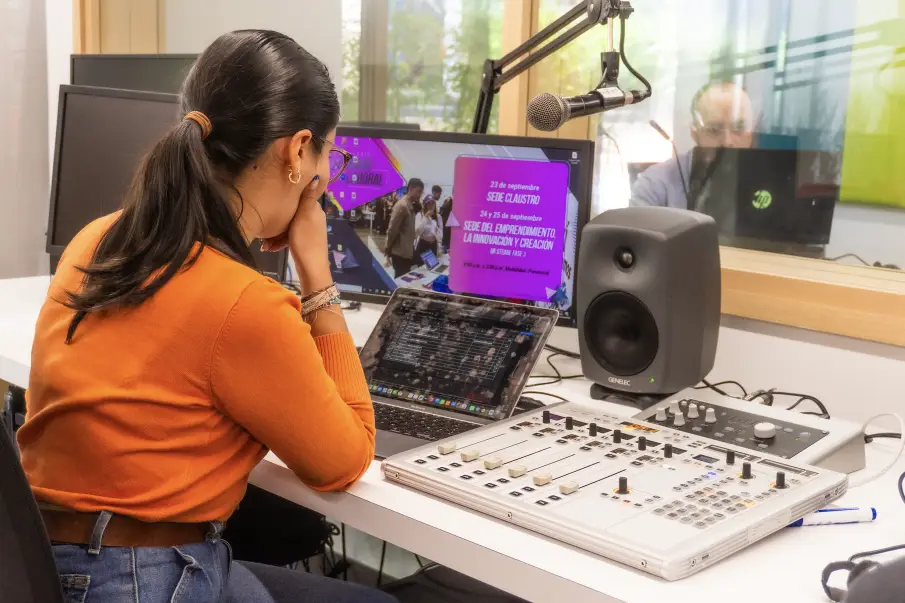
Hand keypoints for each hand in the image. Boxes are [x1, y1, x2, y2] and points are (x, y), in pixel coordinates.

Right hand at [261, 175, 331, 292]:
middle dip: (277, 219)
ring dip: (276, 233)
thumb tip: (317, 176)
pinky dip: (280, 241)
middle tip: (265, 228)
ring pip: (288, 225)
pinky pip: (289, 236)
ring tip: (265, 243)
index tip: (271, 197)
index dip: (286, 197)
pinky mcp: (304, 241)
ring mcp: (308, 230)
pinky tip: (270, 248)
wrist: (312, 268)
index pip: (299, 196)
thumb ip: (308, 198)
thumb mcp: (304, 216)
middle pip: (291, 212)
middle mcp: (313, 217)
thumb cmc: (306, 240)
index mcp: (314, 209)